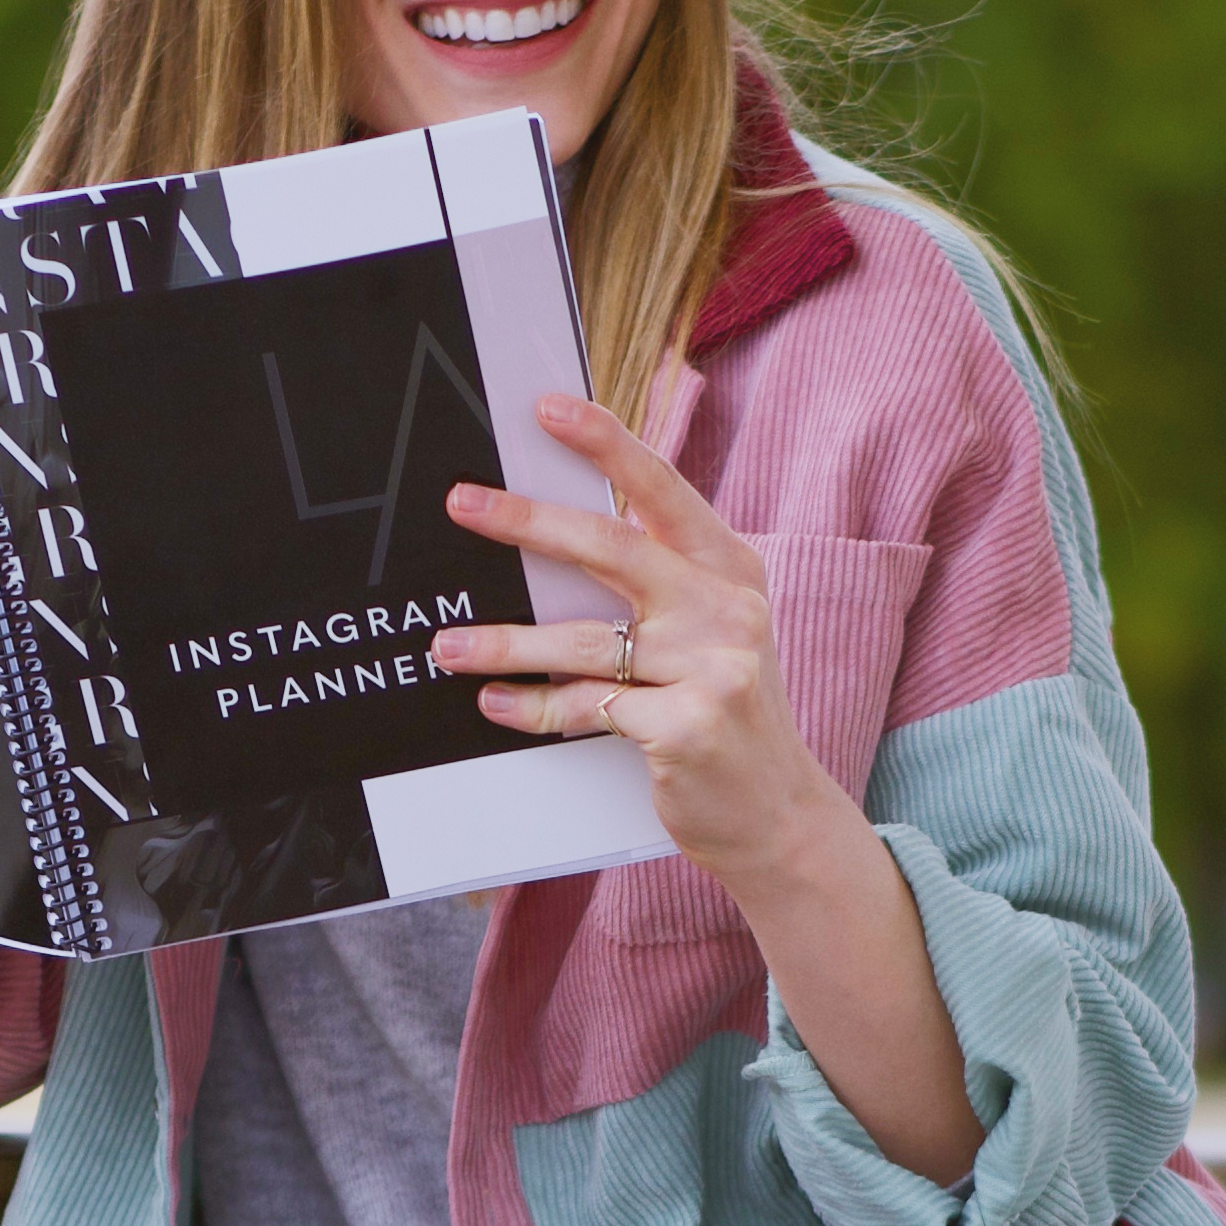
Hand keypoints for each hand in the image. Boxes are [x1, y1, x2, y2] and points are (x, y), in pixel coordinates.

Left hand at [433, 394, 825, 899]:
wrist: (777, 815)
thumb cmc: (725, 716)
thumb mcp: (712, 635)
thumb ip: (660, 585)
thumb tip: (561, 534)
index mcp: (731, 569)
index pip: (663, 491)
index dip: (607, 444)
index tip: (549, 410)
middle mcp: (727, 609)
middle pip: (612, 548)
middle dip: (528, 522)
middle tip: (464, 504)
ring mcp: (712, 668)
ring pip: (583, 641)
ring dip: (504, 643)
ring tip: (449, 645)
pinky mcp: (686, 726)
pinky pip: (585, 707)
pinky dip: (534, 708)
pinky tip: (497, 704)